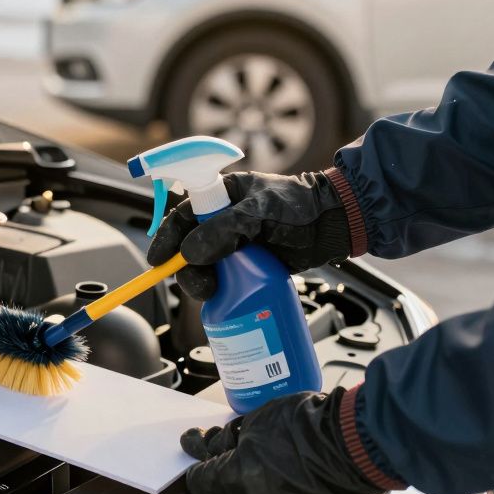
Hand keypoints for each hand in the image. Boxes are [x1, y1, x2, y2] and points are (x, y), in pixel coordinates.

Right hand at [146, 171, 351, 299]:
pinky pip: (225, 278)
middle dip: (186, 267)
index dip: (167, 238)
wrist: (335, 224)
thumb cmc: (301, 207)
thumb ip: (224, 230)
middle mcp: (224, 219)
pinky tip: (223, 298)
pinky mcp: (250, 264)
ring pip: (205, 265)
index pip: (183, 215)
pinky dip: (220, 289)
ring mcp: (236, 242)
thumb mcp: (259, 213)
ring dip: (202, 281)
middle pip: (189, 245)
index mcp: (222, 196)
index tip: (158, 260)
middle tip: (198, 285)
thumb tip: (189, 254)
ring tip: (213, 293)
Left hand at [180, 389, 389, 493]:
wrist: (354, 444)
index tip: (202, 467)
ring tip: (277, 479)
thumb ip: (232, 439)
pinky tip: (298, 492)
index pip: (201, 483)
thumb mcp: (258, 420)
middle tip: (243, 470)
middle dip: (230, 488)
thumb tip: (216, 445)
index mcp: (236, 477)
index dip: (200, 472)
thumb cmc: (309, 425)